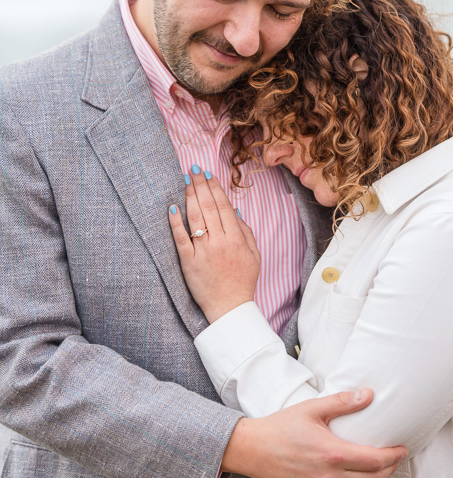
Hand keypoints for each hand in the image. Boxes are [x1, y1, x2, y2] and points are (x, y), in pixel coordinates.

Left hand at [168, 167, 260, 321]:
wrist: (230, 307)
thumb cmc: (243, 281)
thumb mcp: (254, 255)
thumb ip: (246, 232)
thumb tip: (235, 211)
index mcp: (236, 239)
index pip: (223, 206)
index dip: (215, 188)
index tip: (208, 175)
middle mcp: (220, 242)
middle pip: (208, 207)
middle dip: (200, 185)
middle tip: (193, 169)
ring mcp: (203, 252)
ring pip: (195, 218)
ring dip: (189, 196)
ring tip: (185, 181)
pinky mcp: (188, 262)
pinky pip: (180, 238)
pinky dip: (176, 222)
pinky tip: (172, 207)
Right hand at [221, 389, 407, 477]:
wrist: (253, 449)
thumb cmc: (281, 426)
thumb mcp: (312, 408)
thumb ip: (342, 402)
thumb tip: (368, 394)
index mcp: (332, 453)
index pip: (375, 460)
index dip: (393, 456)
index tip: (401, 449)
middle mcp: (329, 477)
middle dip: (389, 470)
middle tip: (394, 459)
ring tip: (382, 473)